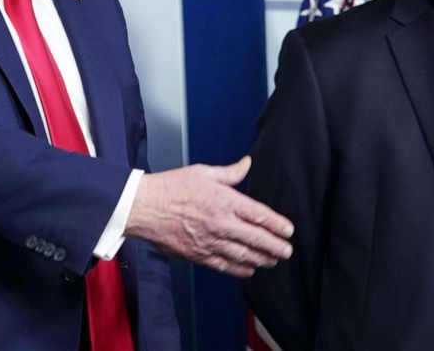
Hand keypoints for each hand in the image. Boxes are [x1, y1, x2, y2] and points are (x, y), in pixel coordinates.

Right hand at [125, 156, 292, 277]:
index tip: (289, 230)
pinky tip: (249, 270)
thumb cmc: (171, 187)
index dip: (277, 224)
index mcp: (224, 200)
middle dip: (275, 246)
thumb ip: (229, 173)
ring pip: (243, 255)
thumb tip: (247, 163)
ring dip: (262, 259)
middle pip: (256, 239)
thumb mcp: (203, 173)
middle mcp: (220, 223)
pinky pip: (224, 265)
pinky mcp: (198, 255)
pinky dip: (240, 269)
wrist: (144, 207)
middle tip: (288, 251)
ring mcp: (209, 241)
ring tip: (274, 261)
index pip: (259, 215)